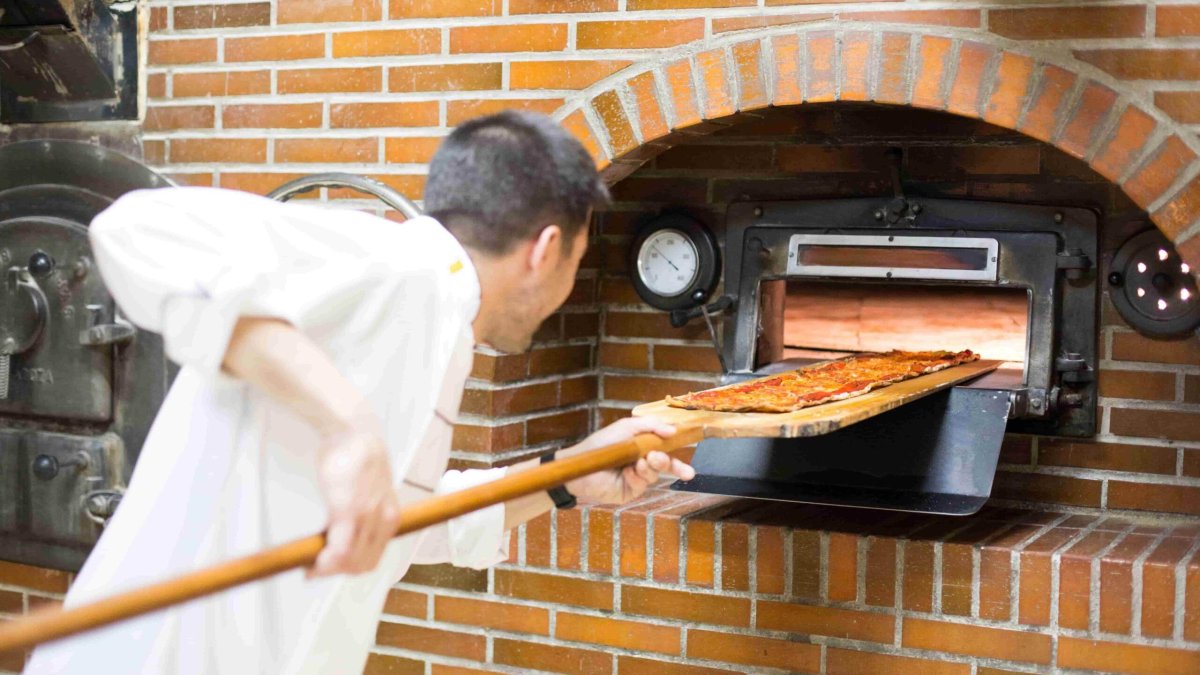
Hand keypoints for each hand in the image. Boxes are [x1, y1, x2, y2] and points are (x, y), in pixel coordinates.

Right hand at [309, 422, 401, 577]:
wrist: (353, 431)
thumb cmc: (356, 459)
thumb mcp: (369, 491)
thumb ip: (366, 515)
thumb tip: (347, 535)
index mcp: (390, 518)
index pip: (372, 559)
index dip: (349, 570)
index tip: (329, 570)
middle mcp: (383, 520)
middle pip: (362, 565)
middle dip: (338, 573)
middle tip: (315, 569)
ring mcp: (366, 516)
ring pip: (351, 561)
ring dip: (329, 570)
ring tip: (312, 565)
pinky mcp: (347, 509)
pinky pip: (340, 549)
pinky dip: (326, 562)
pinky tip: (313, 561)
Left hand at [564, 417, 694, 505]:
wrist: (581, 463)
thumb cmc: (602, 444)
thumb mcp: (627, 428)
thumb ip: (651, 426)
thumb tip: (674, 430)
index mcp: (643, 447)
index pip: (666, 449)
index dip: (679, 450)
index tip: (691, 449)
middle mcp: (642, 462)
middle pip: (666, 464)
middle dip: (669, 463)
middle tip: (659, 458)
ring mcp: (637, 478)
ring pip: (655, 474)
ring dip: (651, 467)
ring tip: (641, 462)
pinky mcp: (631, 491)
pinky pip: (643, 483)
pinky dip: (638, 476)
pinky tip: (628, 471)